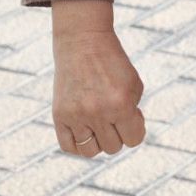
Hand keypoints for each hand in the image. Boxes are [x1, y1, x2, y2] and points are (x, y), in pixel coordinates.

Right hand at [51, 24, 145, 159]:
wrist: (83, 43)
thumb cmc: (113, 64)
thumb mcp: (134, 85)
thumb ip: (134, 114)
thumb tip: (126, 137)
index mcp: (120, 104)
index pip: (134, 139)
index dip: (136, 129)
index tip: (132, 114)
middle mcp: (97, 112)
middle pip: (113, 147)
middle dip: (117, 133)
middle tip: (113, 113)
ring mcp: (76, 116)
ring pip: (91, 151)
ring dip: (98, 141)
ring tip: (99, 123)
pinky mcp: (59, 116)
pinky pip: (69, 147)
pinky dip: (78, 144)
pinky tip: (84, 129)